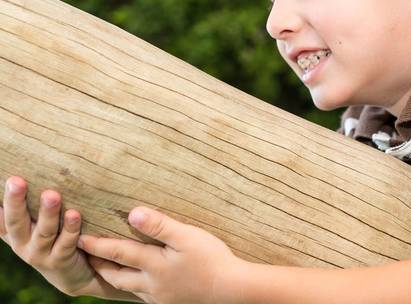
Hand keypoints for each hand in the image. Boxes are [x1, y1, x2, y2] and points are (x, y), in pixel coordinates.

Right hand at [0, 176, 138, 299]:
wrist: (71, 273)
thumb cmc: (53, 238)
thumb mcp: (35, 223)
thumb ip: (29, 205)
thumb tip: (24, 169)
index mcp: (13, 232)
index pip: (0, 217)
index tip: (2, 182)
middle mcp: (22, 243)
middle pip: (16, 222)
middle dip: (15, 201)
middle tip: (16, 181)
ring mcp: (40, 254)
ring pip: (44, 232)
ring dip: (48, 213)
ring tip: (52, 195)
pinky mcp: (61, 261)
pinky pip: (66, 243)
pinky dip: (71, 229)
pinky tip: (75, 214)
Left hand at [78, 206, 241, 303]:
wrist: (231, 290)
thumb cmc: (212, 259)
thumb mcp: (187, 236)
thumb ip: (159, 225)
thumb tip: (132, 214)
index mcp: (154, 265)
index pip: (118, 252)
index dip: (98, 245)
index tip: (80, 238)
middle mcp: (151, 284)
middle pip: (116, 276)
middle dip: (100, 266)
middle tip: (87, 256)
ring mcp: (159, 297)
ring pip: (128, 288)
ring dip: (115, 277)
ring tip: (108, 268)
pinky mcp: (170, 303)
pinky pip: (144, 296)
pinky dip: (134, 287)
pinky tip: (141, 281)